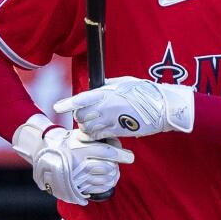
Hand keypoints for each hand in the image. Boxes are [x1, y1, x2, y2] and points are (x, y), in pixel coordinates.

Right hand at [12, 114, 133, 204]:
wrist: (45, 154)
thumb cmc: (68, 141)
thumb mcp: (80, 135)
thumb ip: (97, 138)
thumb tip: (118, 145)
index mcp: (80, 148)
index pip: (106, 152)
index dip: (121, 155)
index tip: (130, 157)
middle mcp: (78, 163)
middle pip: (108, 168)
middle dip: (117, 166)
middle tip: (120, 163)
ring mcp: (76, 177)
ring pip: (104, 180)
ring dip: (113, 176)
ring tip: (114, 172)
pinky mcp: (75, 187)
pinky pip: (97, 189)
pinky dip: (106, 186)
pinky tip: (107, 181)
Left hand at [53, 76, 193, 139]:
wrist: (163, 108)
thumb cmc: (145, 92)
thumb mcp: (124, 83)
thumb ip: (108, 85)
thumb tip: (97, 85)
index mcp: (107, 93)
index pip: (81, 99)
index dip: (67, 104)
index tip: (57, 107)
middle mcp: (107, 107)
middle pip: (81, 116)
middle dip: (80, 117)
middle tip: (86, 116)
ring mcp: (112, 121)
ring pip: (88, 128)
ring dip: (87, 128)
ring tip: (94, 124)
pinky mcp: (119, 132)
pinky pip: (99, 136)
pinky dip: (95, 136)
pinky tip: (100, 133)